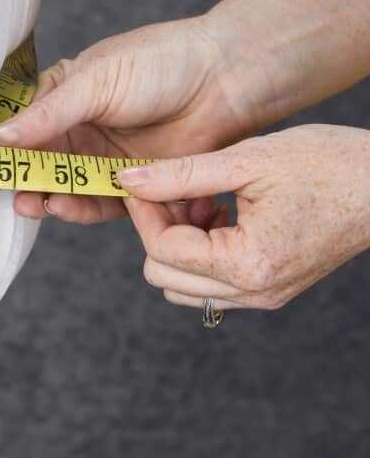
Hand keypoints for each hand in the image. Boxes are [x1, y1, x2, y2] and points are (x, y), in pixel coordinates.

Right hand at [0, 16, 264, 223]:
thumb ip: (45, 115)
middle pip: (38, 163)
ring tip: (32, 205)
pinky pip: (99, 204)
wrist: (230, 79)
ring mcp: (104, 158)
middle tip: (7, 194)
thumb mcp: (94, 82)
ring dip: (46, 198)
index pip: (19, 127)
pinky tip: (63, 208)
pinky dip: (80, 209)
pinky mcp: (133, 184)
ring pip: (65, 187)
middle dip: (21, 180)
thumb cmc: (161, 62)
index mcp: (62, 97)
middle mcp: (79, 130)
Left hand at [117, 124, 369, 309]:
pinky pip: (210, 285)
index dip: (144, 212)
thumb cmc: (329, 165)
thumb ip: (181, 174)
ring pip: (181, 287)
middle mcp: (255, 292)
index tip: (140, 180)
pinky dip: (201, 253)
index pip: (162, 249)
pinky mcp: (270, 290)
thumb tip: (128, 180)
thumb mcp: (248, 160)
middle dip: (159, 230)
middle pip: (163, 276)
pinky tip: (219, 213)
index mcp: (249, 263)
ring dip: (178, 244)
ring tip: (202, 201)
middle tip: (176, 190)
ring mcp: (263, 297)